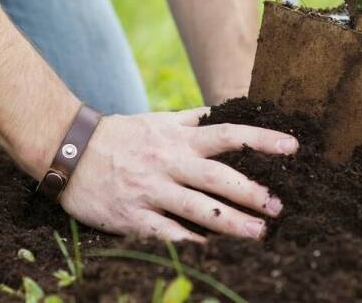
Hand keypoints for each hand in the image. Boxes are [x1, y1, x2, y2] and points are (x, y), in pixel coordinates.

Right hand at [59, 107, 298, 241]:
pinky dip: (192, 243)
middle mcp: (168, 162)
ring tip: (260, 234)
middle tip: (280, 206)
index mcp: (178, 138)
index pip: (228, 134)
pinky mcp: (132, 216)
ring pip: (197, 208)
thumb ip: (192, 119)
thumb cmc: (120, 136)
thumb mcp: (157, 120)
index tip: (292, 148)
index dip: (261, 140)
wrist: (68, 151)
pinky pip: (167, 233)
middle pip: (218, 176)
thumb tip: (227, 110)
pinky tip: (215, 252)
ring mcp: (150, 190)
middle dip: (252, 192)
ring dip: (232, 223)